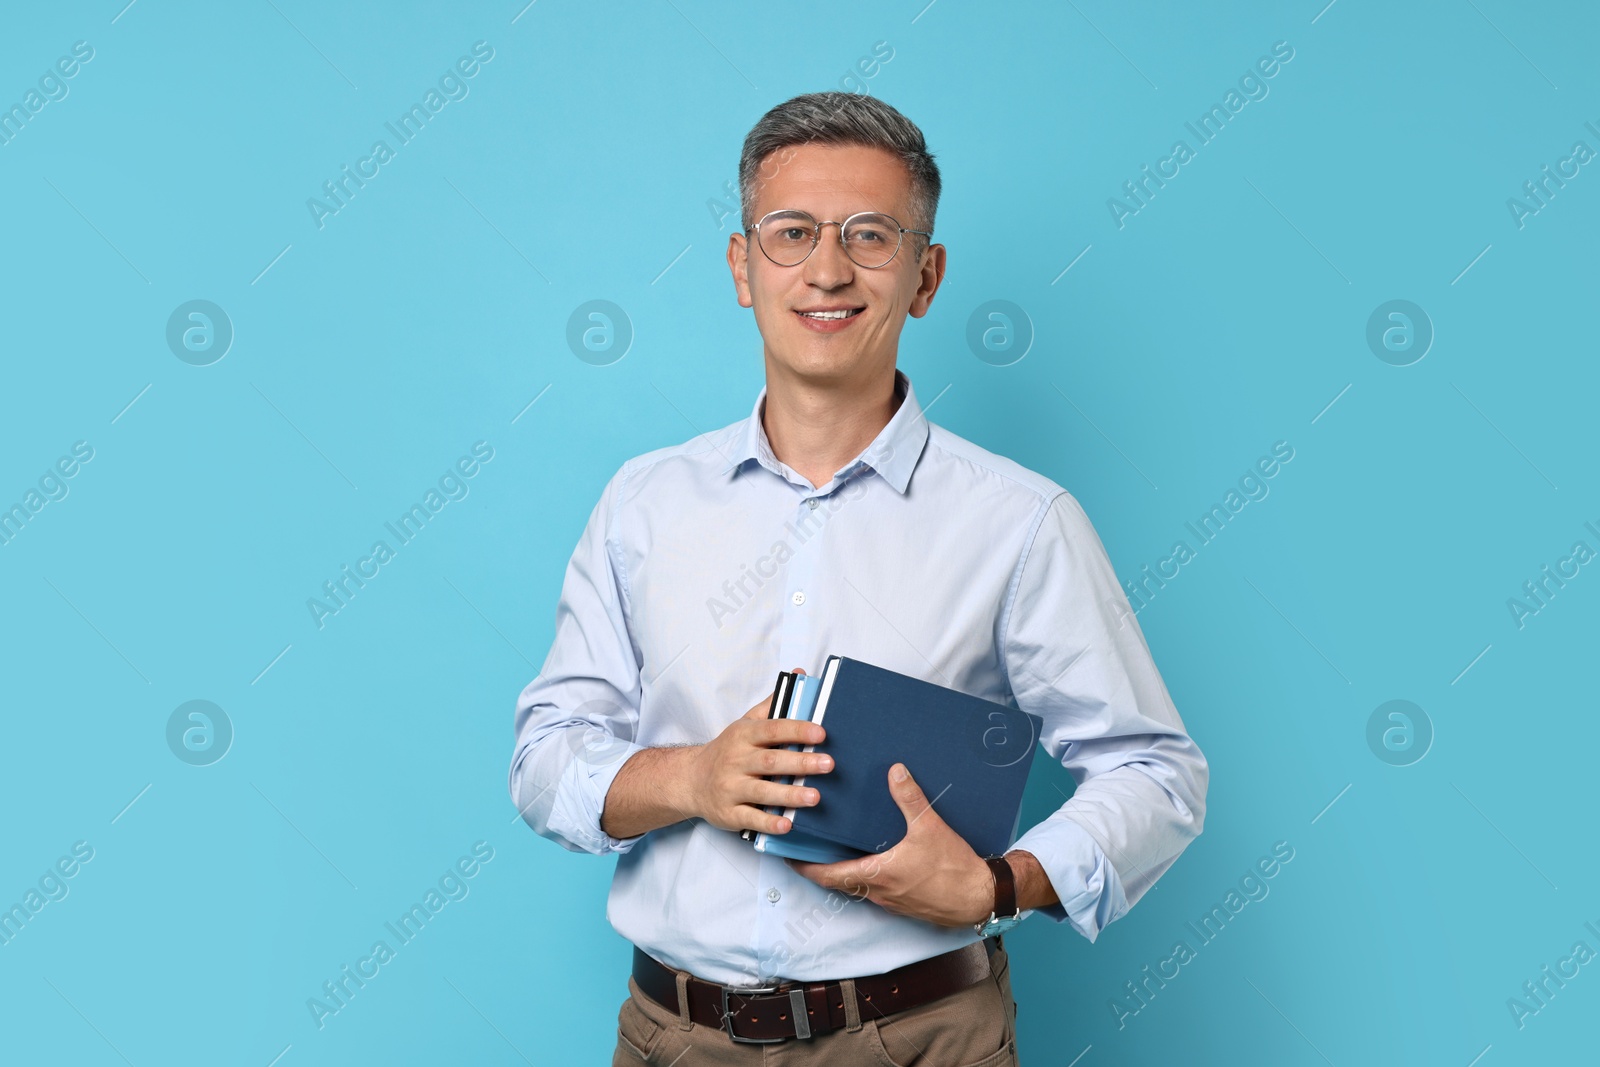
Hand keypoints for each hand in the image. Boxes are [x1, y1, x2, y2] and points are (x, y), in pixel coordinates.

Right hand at [685, 671, 834, 834]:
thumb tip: (798, 675)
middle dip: (800, 762)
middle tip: (828, 764)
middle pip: (770, 761)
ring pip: (762, 791)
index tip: (821, 733)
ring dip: (790, 795)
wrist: (690, 780)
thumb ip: (772, 704)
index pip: (771, 730)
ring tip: (815, 796)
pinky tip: (788, 824)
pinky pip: (750, 818)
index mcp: (743, 736)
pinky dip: (769, 823)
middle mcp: (736, 761)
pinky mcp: (729, 813)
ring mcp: (731, 788)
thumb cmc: (727, 751)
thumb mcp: (745, 724)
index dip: (796, 730)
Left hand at [786, 763, 994, 927]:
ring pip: (858, 885)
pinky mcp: (905, 901)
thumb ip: (910, 798)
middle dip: (821, 865)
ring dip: (845, 869)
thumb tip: (895, 771)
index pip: (828, 875)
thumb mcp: (930, 828)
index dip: (805, 866)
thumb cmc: (953, 870)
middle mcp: (878, 892)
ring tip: (838, 847)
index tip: (789, 855)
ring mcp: (891, 900)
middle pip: (838, 881)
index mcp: (875, 875)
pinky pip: (877, 888)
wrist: (980, 897)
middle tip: (809, 846)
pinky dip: (867, 874)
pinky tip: (876, 857)